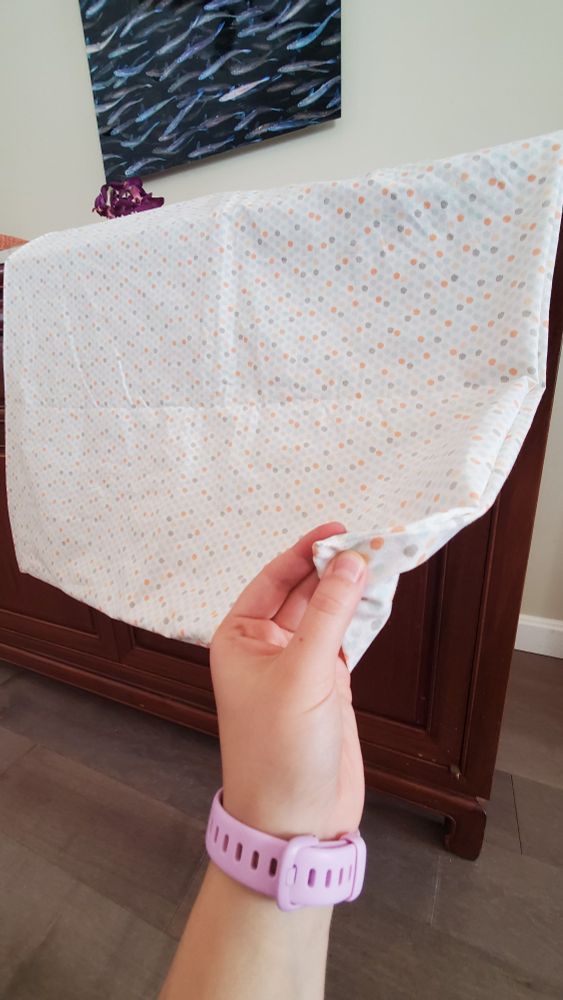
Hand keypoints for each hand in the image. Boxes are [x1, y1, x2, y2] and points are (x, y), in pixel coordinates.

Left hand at [209, 522, 368, 842]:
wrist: (297, 822)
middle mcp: (266, 647)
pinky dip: (361, 618)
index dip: (304, 552)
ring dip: (349, 591)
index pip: (273, 580)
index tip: (339, 531)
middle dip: (331, 568)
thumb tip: (351, 562)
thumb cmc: (279, 751)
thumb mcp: (302, 676)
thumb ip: (328, 615)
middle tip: (370, 543)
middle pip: (300, 591)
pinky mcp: (327, 684)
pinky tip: (378, 597)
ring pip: (325, 614)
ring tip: (380, 561)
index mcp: (240, 639)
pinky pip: (344, 638)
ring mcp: (298, 666)